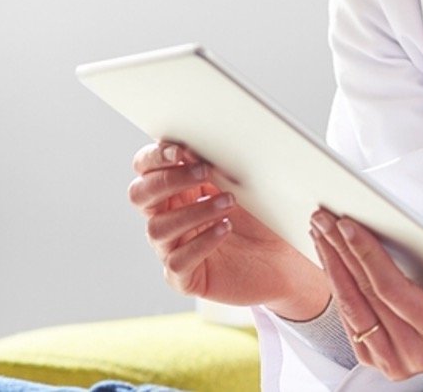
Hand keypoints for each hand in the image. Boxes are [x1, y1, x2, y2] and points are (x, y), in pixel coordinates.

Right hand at [128, 143, 328, 318]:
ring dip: (193, 211)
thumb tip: (205, 145)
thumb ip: (218, 165)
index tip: (180, 150)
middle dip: (167, 180)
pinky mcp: (185, 277)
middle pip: (139, 195)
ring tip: (228, 203)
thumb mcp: (242, 185)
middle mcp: (166, 217)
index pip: (146, 169)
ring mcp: (172, 248)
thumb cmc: (260, 217)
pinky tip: (225, 229)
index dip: (155, 157)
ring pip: (157, 228)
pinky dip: (202, 242)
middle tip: (203, 172)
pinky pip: (177, 261)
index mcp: (175, 190)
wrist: (283, 259)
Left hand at [309, 209, 422, 381]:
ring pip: (350, 306)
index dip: (366, 253)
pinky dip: (337, 285)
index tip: (347, 224)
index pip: (391, 287)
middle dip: (340, 250)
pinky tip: (328, 259)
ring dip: (331, 265)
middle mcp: (412, 353)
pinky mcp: (373, 361)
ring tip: (320, 232)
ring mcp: (390, 361)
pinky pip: (349, 318)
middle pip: (364, 294)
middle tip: (324, 218)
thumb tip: (394, 223)